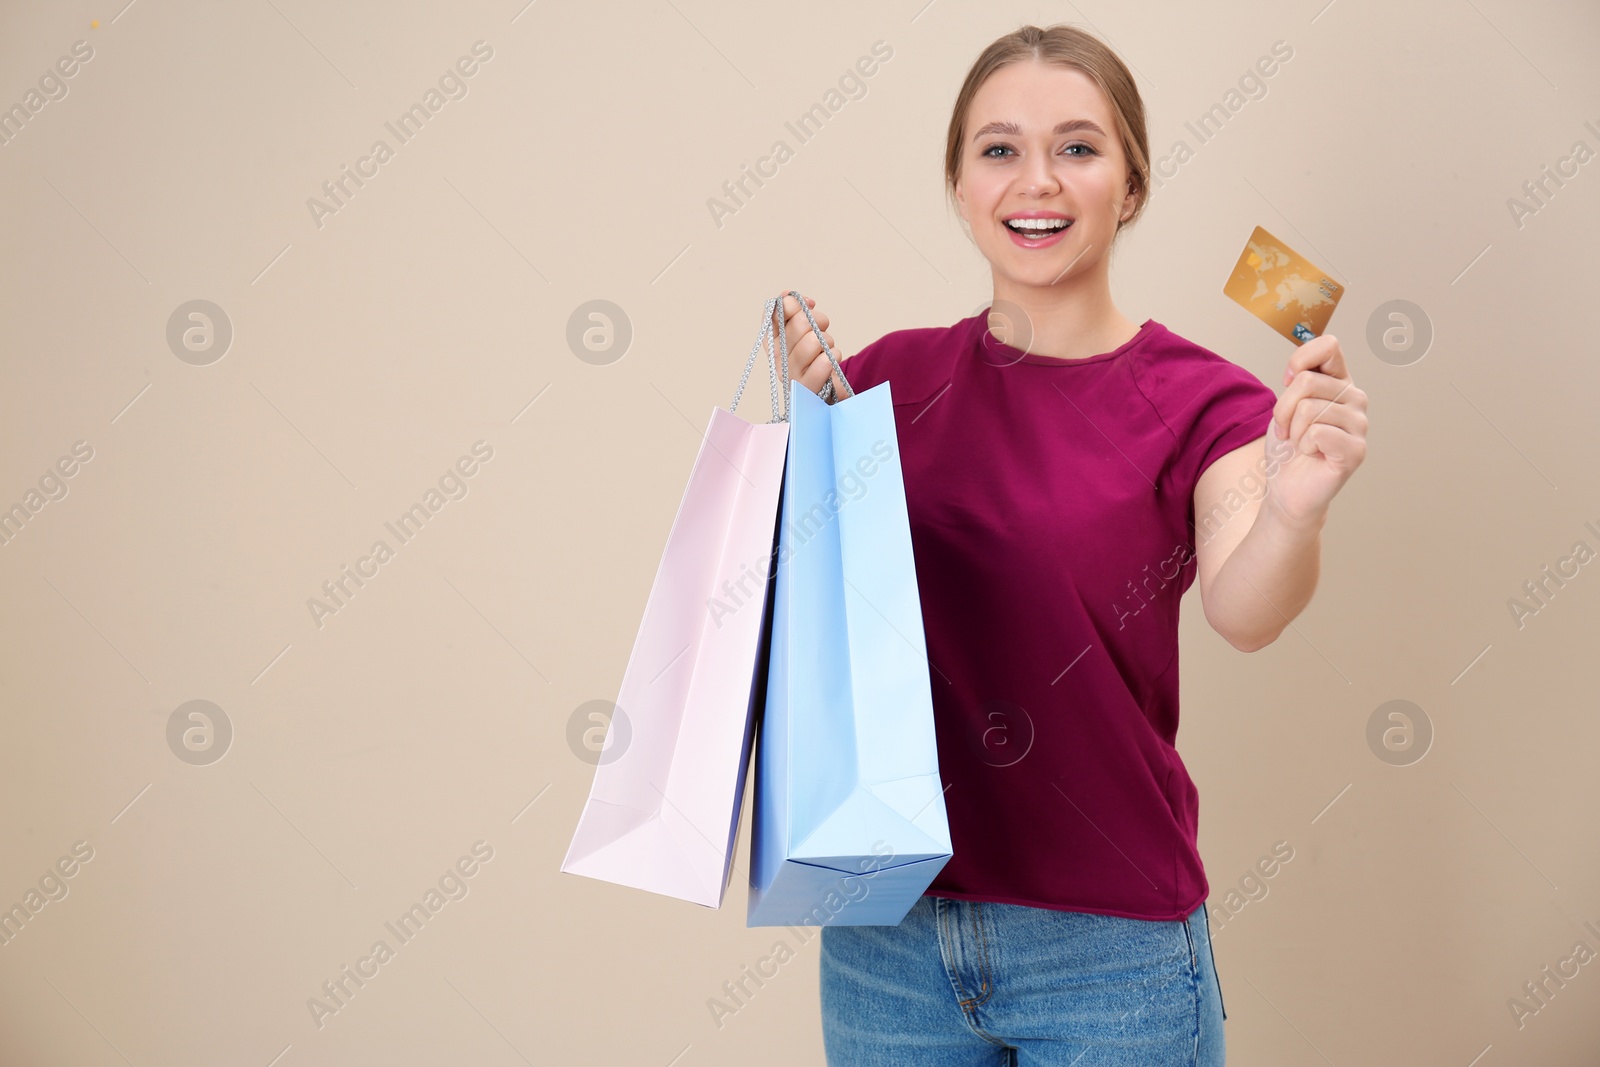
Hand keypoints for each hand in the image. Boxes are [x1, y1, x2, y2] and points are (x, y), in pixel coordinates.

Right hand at [773, 291, 842, 398]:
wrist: (828, 392)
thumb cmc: (815, 358)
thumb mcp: (806, 330)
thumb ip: (796, 310)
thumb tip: (788, 295)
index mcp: (773, 341)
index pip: (773, 313)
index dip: (793, 304)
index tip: (808, 305)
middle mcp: (778, 358)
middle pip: (800, 322)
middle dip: (818, 321)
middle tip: (821, 331)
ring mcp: (791, 375)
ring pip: (814, 340)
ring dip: (827, 341)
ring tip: (825, 350)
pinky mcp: (807, 388)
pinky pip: (825, 361)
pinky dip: (833, 357)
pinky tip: (829, 364)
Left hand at [1263, 334, 1367, 527]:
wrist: (1287, 488)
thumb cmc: (1288, 446)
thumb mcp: (1286, 406)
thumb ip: (1299, 381)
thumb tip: (1298, 371)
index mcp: (1340, 382)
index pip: (1329, 346)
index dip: (1300, 360)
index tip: (1287, 381)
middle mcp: (1355, 398)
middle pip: (1306, 382)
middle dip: (1283, 409)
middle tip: (1287, 429)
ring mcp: (1360, 424)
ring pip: (1308, 409)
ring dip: (1294, 431)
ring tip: (1302, 444)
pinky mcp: (1357, 450)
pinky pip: (1317, 433)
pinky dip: (1303, 446)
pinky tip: (1312, 455)